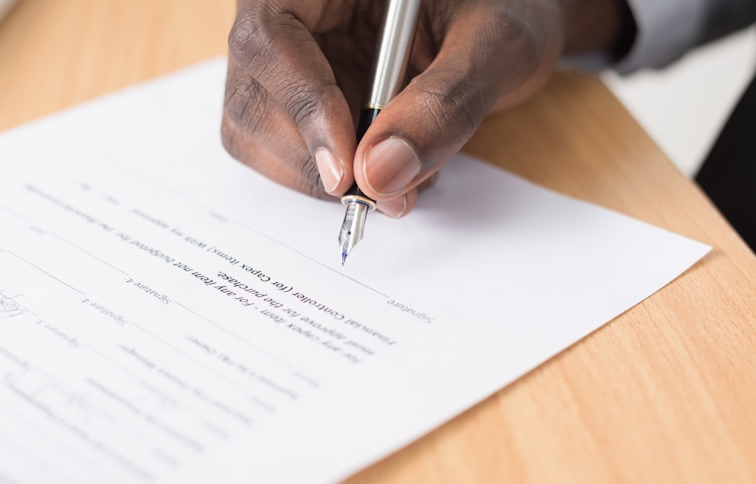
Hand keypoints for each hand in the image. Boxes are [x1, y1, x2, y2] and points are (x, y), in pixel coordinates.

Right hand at [222, 0, 629, 217]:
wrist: (503, 26)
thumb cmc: (505, 11)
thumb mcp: (496, 44)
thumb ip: (445, 103)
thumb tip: (381, 175)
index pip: (271, 38)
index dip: (303, 109)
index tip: (347, 173)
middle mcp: (292, 13)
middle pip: (251, 96)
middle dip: (312, 160)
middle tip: (383, 194)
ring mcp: (289, 61)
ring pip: (256, 133)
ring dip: (318, 178)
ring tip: (397, 177)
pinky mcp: (298, 100)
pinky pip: (284, 152)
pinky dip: (329, 180)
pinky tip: (382, 167)